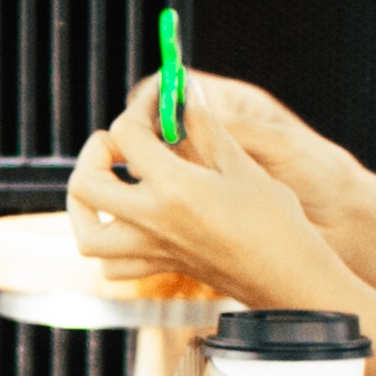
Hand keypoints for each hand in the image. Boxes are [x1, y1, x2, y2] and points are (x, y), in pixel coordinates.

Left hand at [65, 89, 355, 313]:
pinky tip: (128, 220)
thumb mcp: (241, 165)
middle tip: (120, 140)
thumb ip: (205, 127)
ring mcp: (153, 250)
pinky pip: (111, 265)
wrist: (290, 280)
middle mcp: (153, 222)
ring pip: (88, 235)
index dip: (140, 105)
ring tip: (111, 181)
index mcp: (174, 189)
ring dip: (87, 204)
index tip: (160, 97)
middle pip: (85, 185)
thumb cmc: (276, 224)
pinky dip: (107, 242)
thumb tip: (184, 95)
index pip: (127, 134)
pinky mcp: (162, 267)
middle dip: (95, 152)